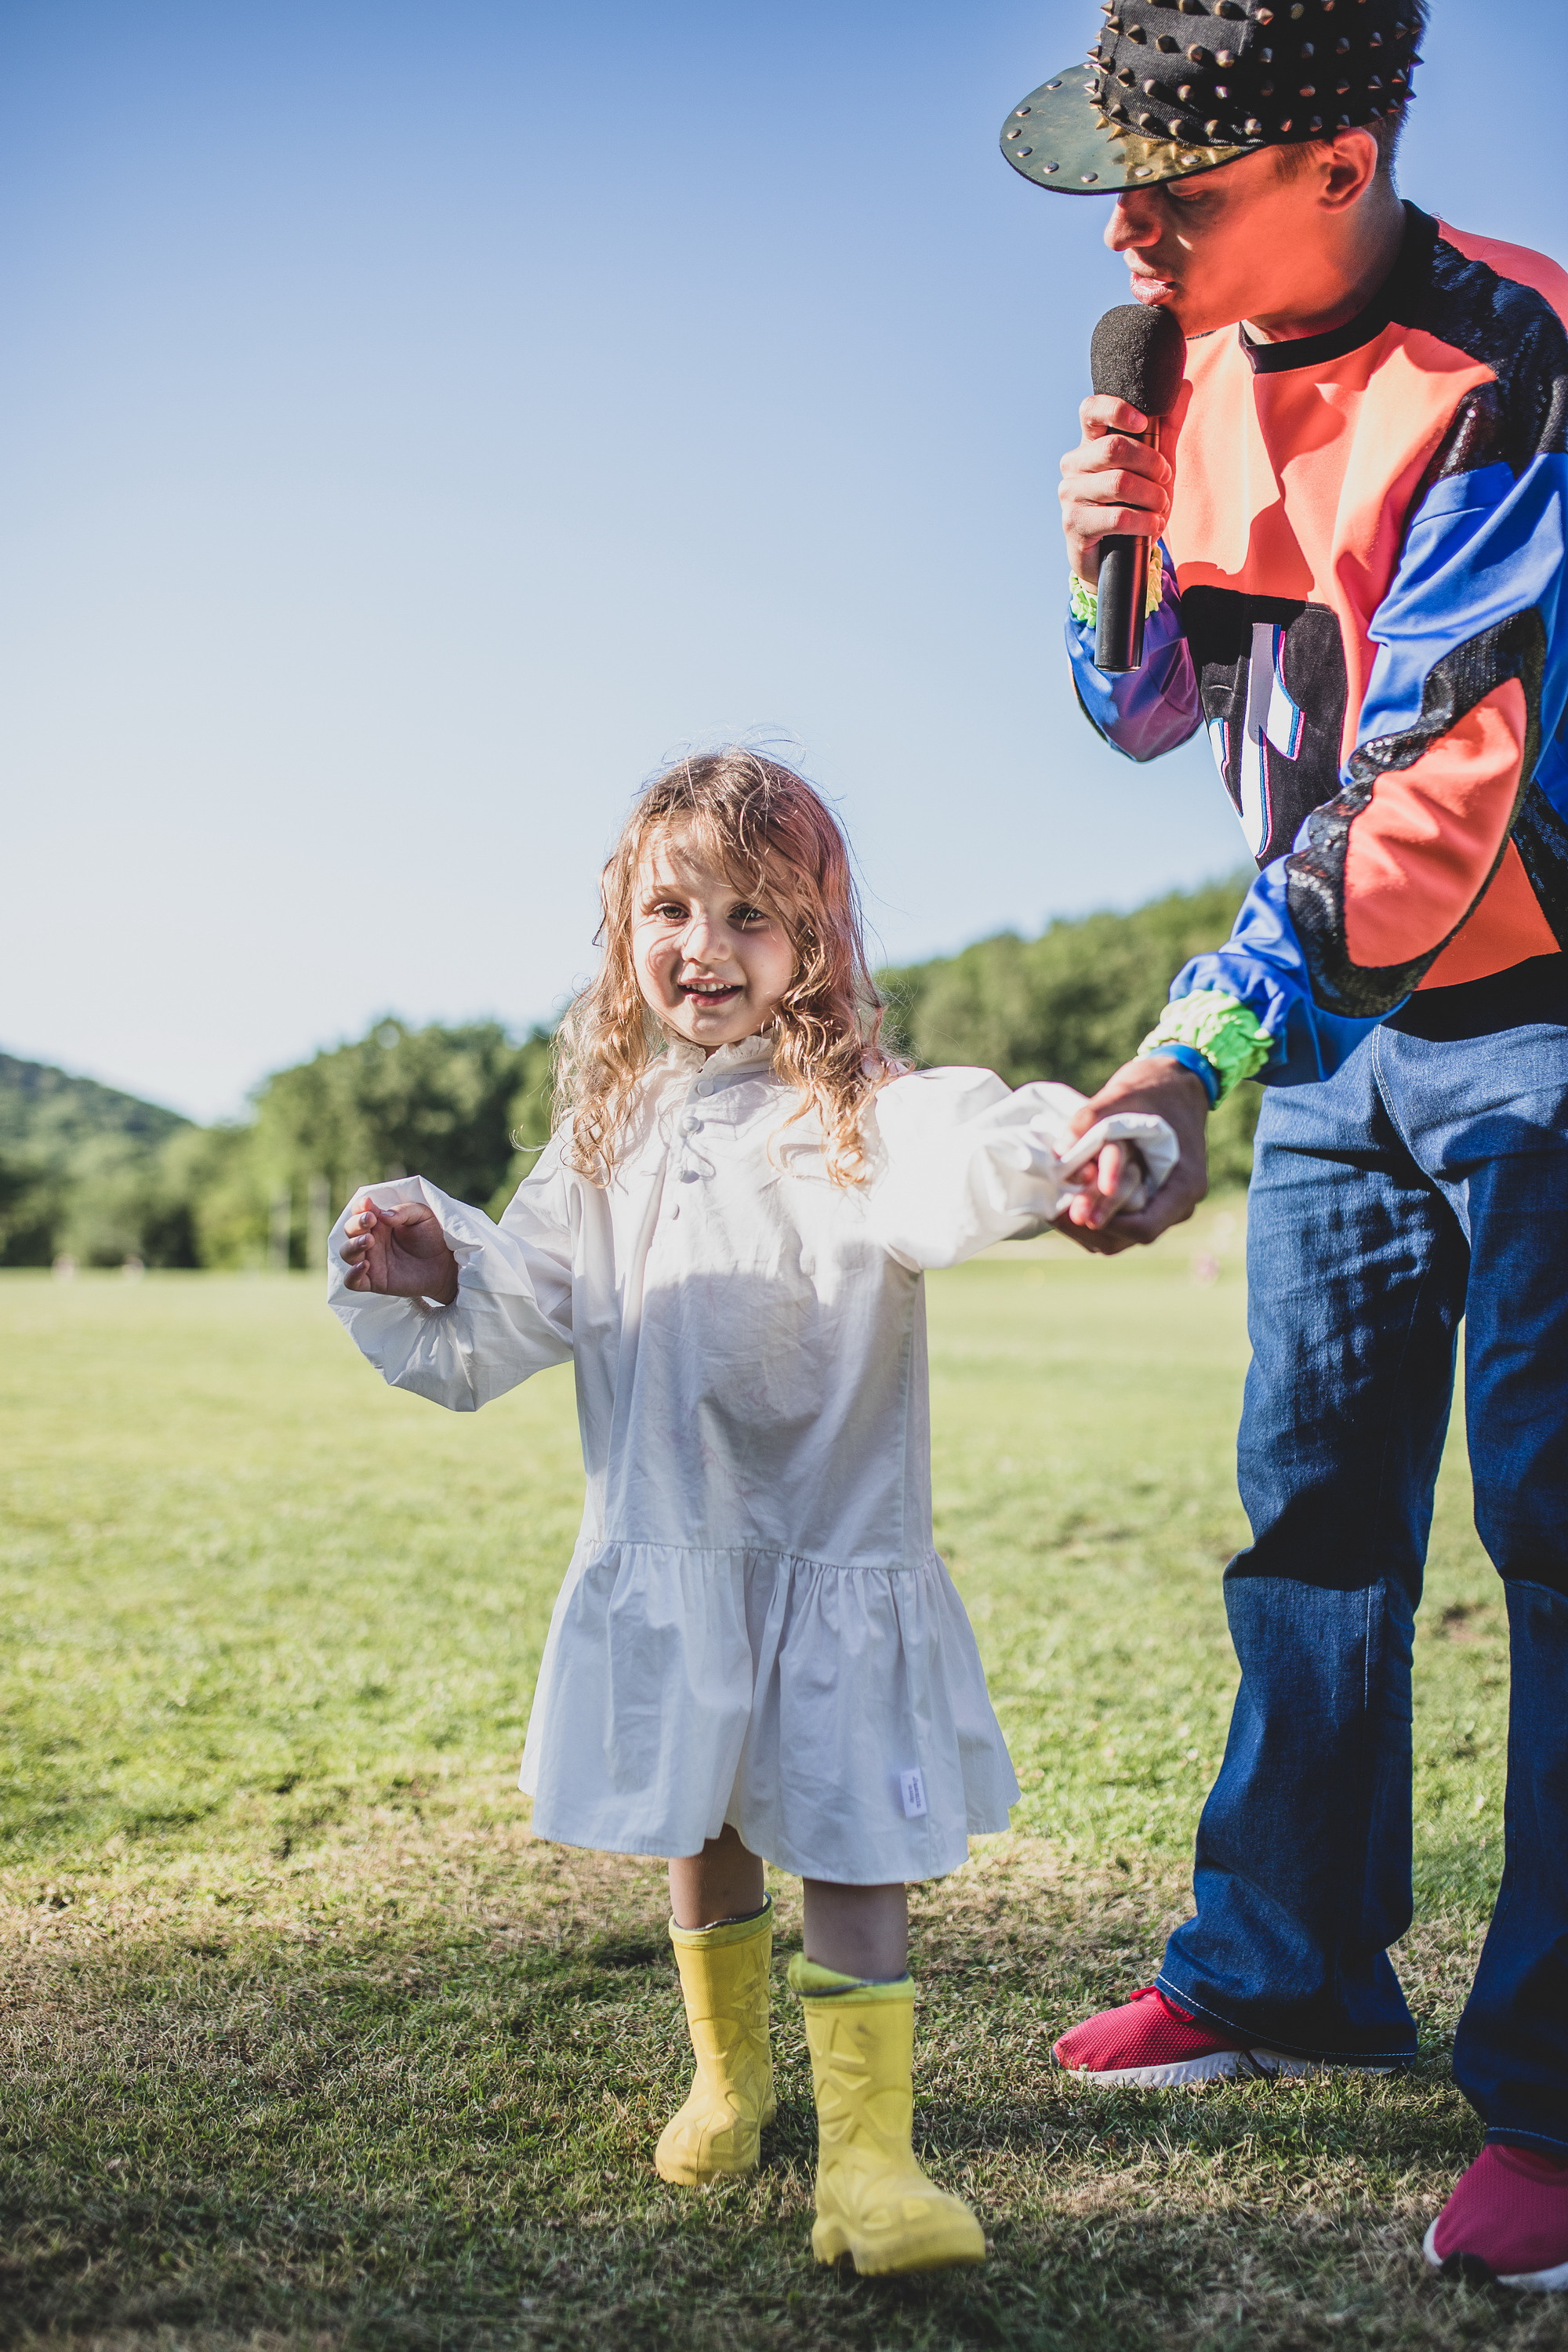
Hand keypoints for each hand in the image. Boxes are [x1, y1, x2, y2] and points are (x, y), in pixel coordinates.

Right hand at [340, 1196, 459, 1302]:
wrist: (445, 1264)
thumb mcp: (423, 1216)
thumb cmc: (432, 1237)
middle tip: (370, 1220)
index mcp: (379, 1222)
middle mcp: (371, 1240)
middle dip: (356, 1223)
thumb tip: (384, 1217)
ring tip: (369, 1240)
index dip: (359, 1207)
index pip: (359, 1212)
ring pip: (347, 1253)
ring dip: (353, 1245)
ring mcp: (371, 1261)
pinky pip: (352, 1281)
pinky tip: (366, 1265)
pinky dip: (352, 1274)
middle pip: (350, 1230)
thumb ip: (404, 1211)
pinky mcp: (374, 1281)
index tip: (368, 1204)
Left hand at [1054, 1059, 1208, 1255]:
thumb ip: (1091, 1122)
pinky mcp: (1146, 1199)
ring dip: (1084, 1227)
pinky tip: (1066, 1201)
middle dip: (1087, 1228)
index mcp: (1184, 1185)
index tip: (1072, 1209)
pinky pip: (1117, 1221)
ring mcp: (1162, 1204)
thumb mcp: (1123, 1096)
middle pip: (1127, 1238)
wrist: (1174, 1080)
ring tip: (1054, 1208)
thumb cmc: (1154, 1088)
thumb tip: (1059, 1153)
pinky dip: (1092, 1214)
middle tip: (1053, 1211)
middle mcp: (1177, 1203)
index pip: (1144, 1228)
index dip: (1105, 1223)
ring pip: (1119, 1237)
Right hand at [1059, 393, 1172, 586]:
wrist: (1116, 557)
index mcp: (1090, 443)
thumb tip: (1183, 385)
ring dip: (1152, 497)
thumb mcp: (1155, 464)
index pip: (1090, 410)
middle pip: (1114, 448)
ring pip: (1119, 483)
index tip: (1143, 423)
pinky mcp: (1073, 524)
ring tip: (1160, 508)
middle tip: (1165, 479)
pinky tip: (1152, 526)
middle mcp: (1074, 464)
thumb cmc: (1134, 504)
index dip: (1116, 409)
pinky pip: (1117, 517)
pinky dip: (1144, 522)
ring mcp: (1070, 494)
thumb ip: (1167, 425)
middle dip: (1152, 464)